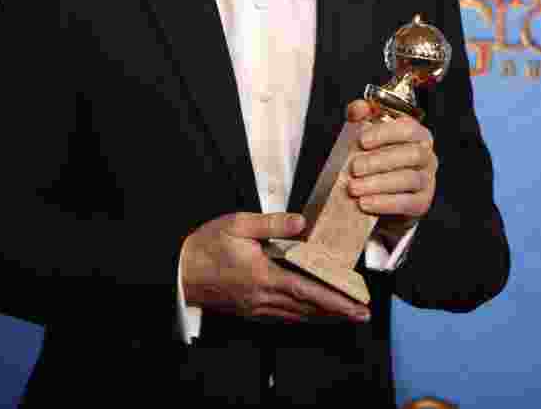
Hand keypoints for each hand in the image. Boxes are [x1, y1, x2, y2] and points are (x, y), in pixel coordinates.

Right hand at [180, 212, 370, 324]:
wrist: (179, 271)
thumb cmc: (206, 245)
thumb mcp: (238, 224)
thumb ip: (272, 224)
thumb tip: (302, 223)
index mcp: (263, 275)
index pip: (308, 290)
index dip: (335, 300)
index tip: (357, 305)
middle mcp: (263, 296)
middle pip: (308, 308)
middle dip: (337, 312)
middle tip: (361, 313)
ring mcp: (255, 307)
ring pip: (296, 315)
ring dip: (322, 316)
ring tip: (344, 313)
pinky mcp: (248, 310)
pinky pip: (281, 317)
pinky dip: (301, 316)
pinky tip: (310, 312)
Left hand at [346, 99, 437, 236]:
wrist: (378, 192)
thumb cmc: (374, 157)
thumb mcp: (366, 134)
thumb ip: (361, 116)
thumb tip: (359, 108)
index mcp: (416, 134)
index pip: (408, 128)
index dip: (385, 133)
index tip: (362, 140)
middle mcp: (426, 155)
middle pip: (411, 154)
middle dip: (380, 161)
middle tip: (354, 168)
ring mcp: (427, 179)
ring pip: (409, 179)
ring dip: (378, 184)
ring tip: (353, 188)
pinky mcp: (422, 202)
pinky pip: (408, 203)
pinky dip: (385, 203)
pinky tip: (364, 203)